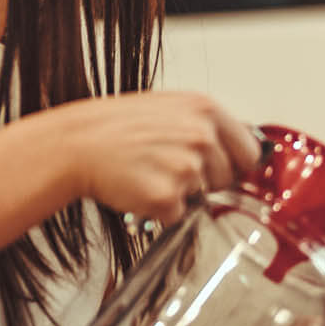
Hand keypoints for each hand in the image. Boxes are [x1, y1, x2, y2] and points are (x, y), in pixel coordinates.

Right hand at [48, 92, 259, 225]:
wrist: (76, 144)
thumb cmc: (116, 127)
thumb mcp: (169, 110)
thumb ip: (205, 126)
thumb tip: (237, 149)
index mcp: (205, 110)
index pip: (249, 151)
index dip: (235, 165)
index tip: (225, 169)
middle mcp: (201, 136)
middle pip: (228, 179)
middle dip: (204, 181)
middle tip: (167, 167)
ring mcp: (186, 168)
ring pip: (203, 198)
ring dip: (180, 194)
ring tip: (149, 172)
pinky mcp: (167, 196)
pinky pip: (178, 215)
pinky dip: (160, 210)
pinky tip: (139, 187)